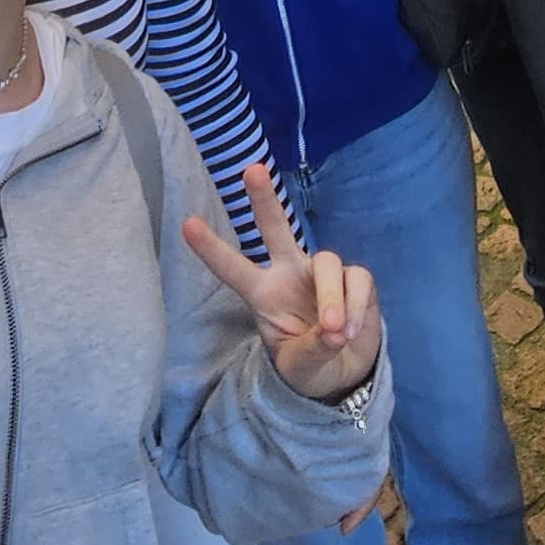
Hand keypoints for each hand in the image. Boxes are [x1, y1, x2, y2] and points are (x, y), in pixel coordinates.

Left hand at [184, 160, 381, 401]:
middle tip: (252, 170)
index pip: (234, 269)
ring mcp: (322, 274)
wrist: (343, 374)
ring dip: (331, 297)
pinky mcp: (356, 279)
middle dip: (265, 200)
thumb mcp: (300, 366)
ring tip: (334, 332)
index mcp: (264, 294)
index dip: (212, 249)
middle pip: (276, 229)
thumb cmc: (308, 365)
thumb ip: (313, 349)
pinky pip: (357, 280)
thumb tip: (335, 331)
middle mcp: (289, 274)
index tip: (187, 224)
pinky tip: (349, 332)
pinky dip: (354, 306)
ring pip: (326, 262)